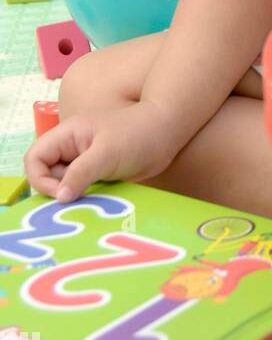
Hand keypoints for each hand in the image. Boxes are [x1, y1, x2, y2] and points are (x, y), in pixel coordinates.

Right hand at [24, 101, 177, 203]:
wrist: (167, 135)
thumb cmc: (138, 135)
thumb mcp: (107, 153)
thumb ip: (81, 173)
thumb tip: (59, 197)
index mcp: (68, 135)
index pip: (35, 158)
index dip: (39, 178)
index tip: (60, 193)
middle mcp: (72, 148)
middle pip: (46, 175)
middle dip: (56, 191)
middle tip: (77, 200)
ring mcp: (84, 162)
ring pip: (64, 186)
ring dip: (72, 198)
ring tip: (90, 203)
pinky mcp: (97, 174)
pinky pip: (81, 191)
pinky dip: (85, 200)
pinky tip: (97, 205)